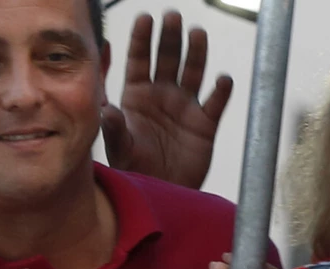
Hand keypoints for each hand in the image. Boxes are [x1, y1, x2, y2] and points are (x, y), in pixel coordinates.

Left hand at [103, 12, 234, 189]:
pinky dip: (220, 92)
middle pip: (168, 59)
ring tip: (197, 33)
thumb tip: (107, 109)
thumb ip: (114, 127)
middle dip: (170, 37)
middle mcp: (162, 96)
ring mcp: (185, 108)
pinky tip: (222, 80)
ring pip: (193, 73)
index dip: (142, 39)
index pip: (140, 60)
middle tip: (173, 17)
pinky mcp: (205, 125)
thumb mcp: (118, 146)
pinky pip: (215, 104)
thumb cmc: (134, 168)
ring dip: (196, 53)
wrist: (160, 191)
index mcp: (136, 96)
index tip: (145, 18)